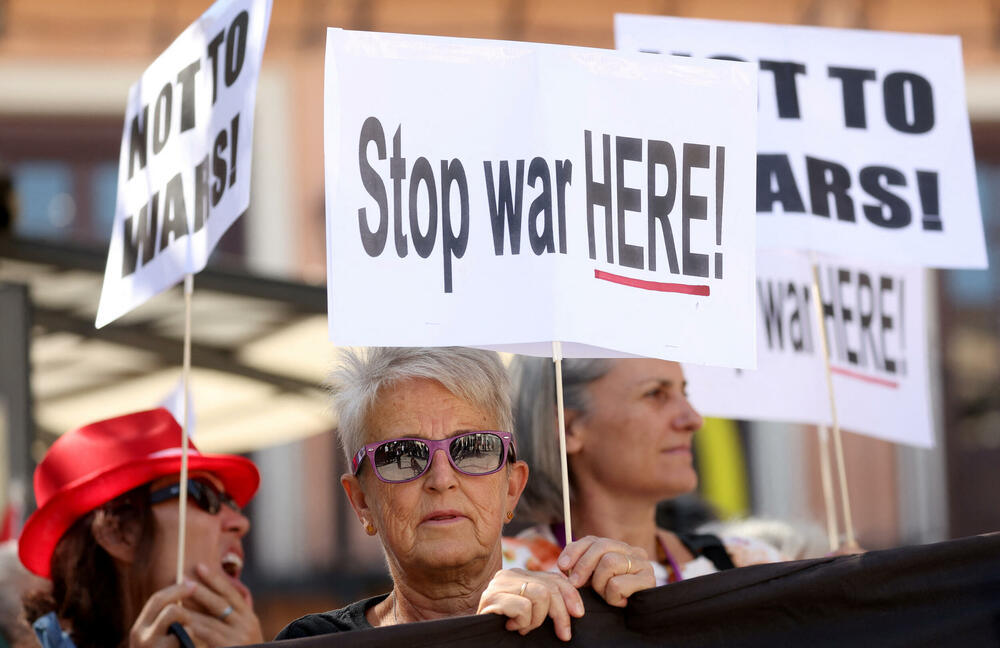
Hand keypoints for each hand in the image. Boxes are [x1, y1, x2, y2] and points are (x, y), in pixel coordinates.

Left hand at [128, 564, 262, 647]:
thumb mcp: (245, 629)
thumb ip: (233, 616)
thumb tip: (212, 595)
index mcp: (249, 617)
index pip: (231, 593)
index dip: (215, 579)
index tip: (200, 567)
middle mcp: (246, 625)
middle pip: (220, 604)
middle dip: (200, 591)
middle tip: (183, 580)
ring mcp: (238, 639)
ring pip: (209, 624)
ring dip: (190, 614)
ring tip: (175, 605)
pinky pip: (207, 640)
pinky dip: (193, 633)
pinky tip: (182, 628)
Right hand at [477, 568, 584, 641]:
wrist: (478, 638)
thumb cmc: (506, 626)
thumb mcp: (530, 611)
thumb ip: (545, 600)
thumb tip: (575, 605)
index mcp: (520, 574)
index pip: (554, 577)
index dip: (571, 595)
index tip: (578, 613)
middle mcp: (509, 574)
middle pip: (550, 587)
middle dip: (561, 613)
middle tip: (563, 634)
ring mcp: (499, 585)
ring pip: (540, 595)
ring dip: (537, 620)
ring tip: (524, 628)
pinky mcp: (491, 598)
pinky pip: (523, 607)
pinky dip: (523, 622)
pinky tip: (512, 627)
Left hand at [556, 536, 654, 606]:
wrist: (634, 623)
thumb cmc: (611, 600)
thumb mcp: (593, 581)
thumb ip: (582, 569)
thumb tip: (563, 566)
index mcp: (618, 548)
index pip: (592, 540)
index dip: (574, 551)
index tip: (562, 566)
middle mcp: (633, 551)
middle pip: (601, 547)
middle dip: (583, 566)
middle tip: (575, 584)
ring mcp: (643, 564)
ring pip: (609, 563)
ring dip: (600, 584)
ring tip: (605, 596)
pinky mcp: (649, 580)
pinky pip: (617, 584)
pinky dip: (611, 597)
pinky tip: (619, 602)